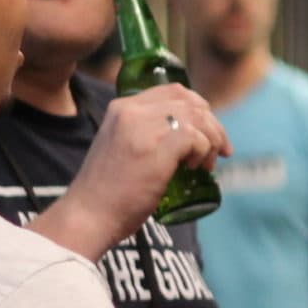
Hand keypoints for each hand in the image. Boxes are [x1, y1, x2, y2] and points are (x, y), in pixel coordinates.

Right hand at [44, 86, 230, 257]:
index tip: (207, 131)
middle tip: (219, 150)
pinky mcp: (157, 147)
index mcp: (122, 107)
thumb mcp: (121, 149)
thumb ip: (143, 135)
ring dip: (212, 140)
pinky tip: (194, 169)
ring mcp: (144, 127)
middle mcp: (132, 110)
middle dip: (212, 125)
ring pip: (197, 117)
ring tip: (206, 164)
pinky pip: (197, 137)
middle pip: (190, 101)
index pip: (172, 91)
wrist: (89, 216)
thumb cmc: (107, 193)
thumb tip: (184, 139)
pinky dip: (204, 152)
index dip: (198, 108)